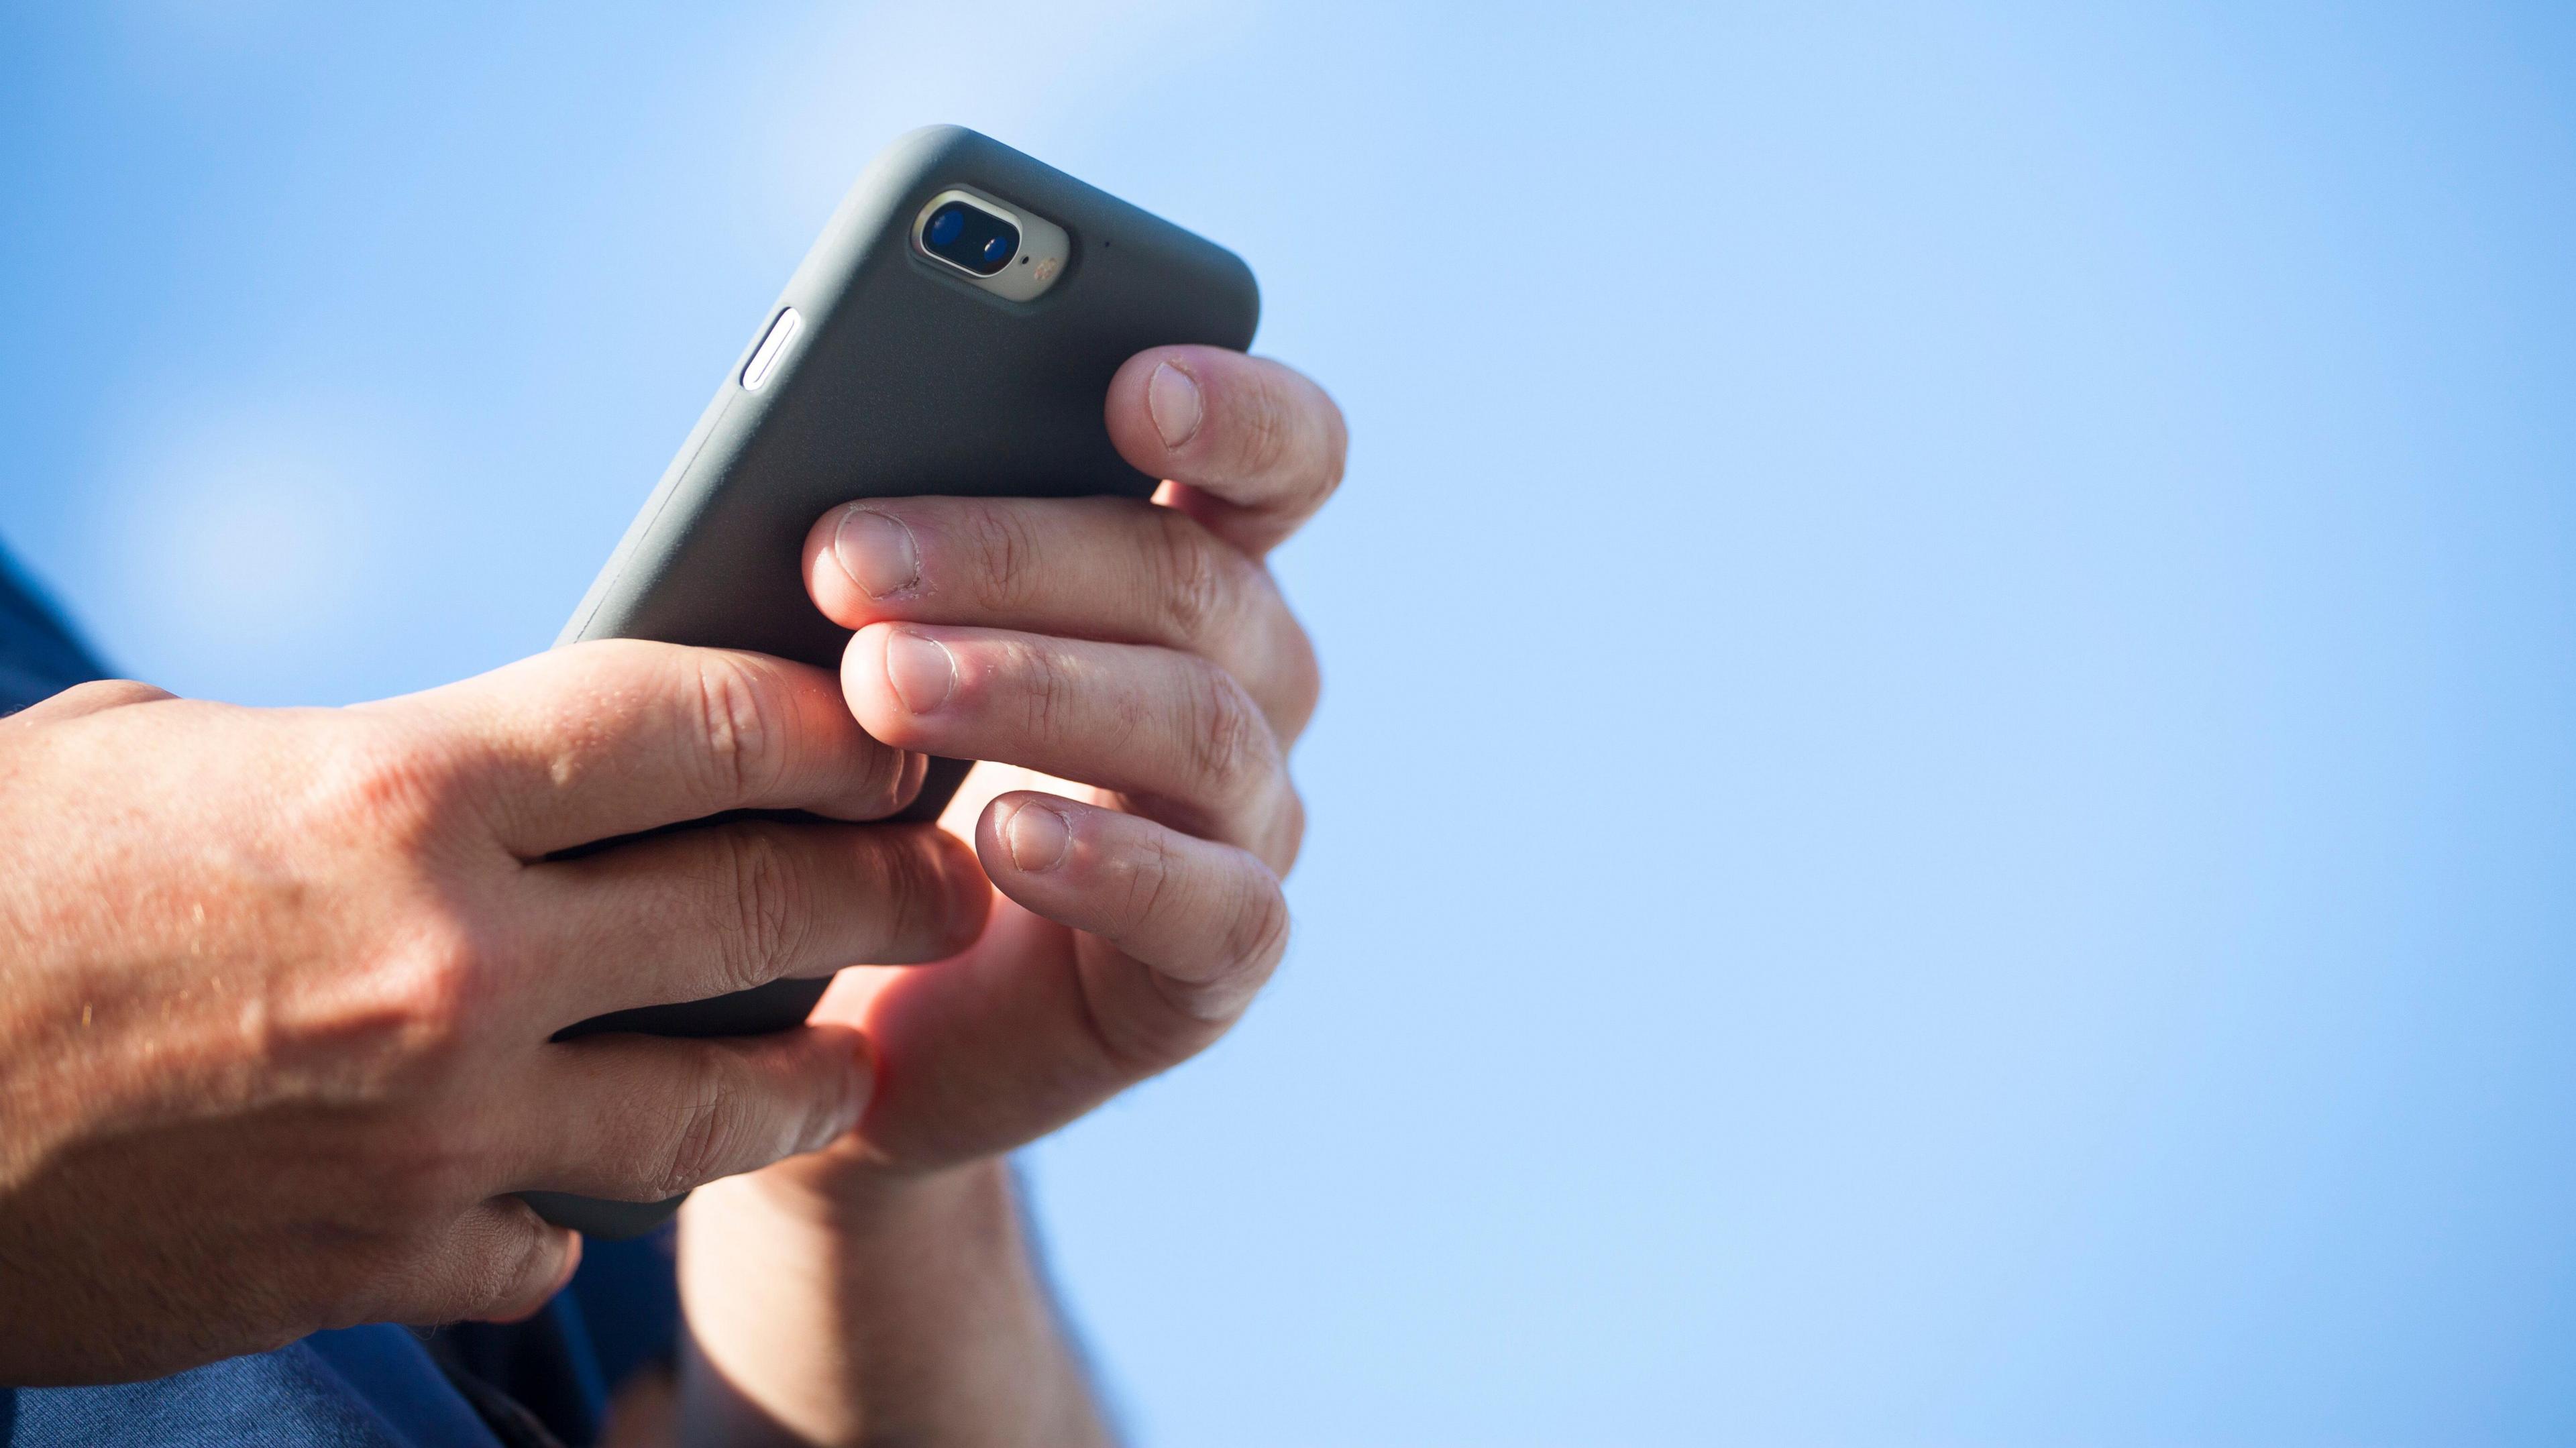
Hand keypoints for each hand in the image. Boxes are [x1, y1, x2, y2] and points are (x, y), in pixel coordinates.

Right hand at [0, 643, 986, 1384]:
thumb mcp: (172, 758)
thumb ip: (371, 764)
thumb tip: (505, 770)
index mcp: (406, 792)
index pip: (712, 724)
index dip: (840, 718)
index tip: (904, 727)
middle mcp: (454, 965)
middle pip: (772, 914)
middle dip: (896, 892)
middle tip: (956, 882)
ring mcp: (432, 1136)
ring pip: (718, 1119)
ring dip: (802, 1081)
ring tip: (844, 1058)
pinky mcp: (380, 1264)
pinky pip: (552, 1245)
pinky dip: (574, 1212)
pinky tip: (580, 1183)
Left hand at [803, 343, 1339, 1182]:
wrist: (848, 1013)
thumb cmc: (855, 788)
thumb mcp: (859, 648)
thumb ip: (886, 561)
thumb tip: (824, 495)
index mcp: (1187, 568)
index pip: (1279, 459)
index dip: (1234, 411)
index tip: (1130, 386)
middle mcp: (1249, 682)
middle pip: (1195, 582)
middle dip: (1013, 554)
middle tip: (843, 560)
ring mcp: (1250, 824)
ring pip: (1202, 724)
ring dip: (1035, 686)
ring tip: (883, 687)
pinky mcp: (1218, 963)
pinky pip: (1214, 904)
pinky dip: (1110, 861)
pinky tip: (1001, 840)